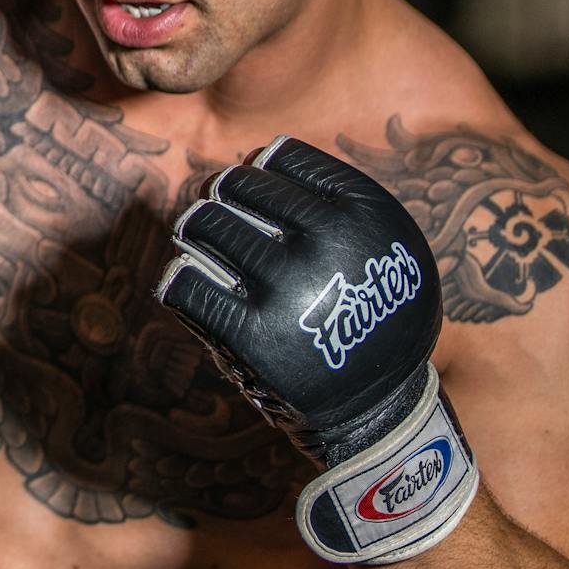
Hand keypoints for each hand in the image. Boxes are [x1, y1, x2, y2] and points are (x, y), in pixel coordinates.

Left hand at [156, 136, 478, 564]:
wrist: (380, 410)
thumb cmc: (375, 318)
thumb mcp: (390, 249)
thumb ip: (340, 204)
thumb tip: (263, 158)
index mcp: (364, 213)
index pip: (283, 159)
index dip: (259, 167)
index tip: (253, 182)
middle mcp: (324, 242)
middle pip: (236, 186)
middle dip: (219, 194)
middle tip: (212, 207)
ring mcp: (284, 285)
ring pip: (205, 226)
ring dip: (194, 228)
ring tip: (196, 235)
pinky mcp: (249, 331)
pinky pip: (187, 284)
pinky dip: (178, 279)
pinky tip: (183, 283)